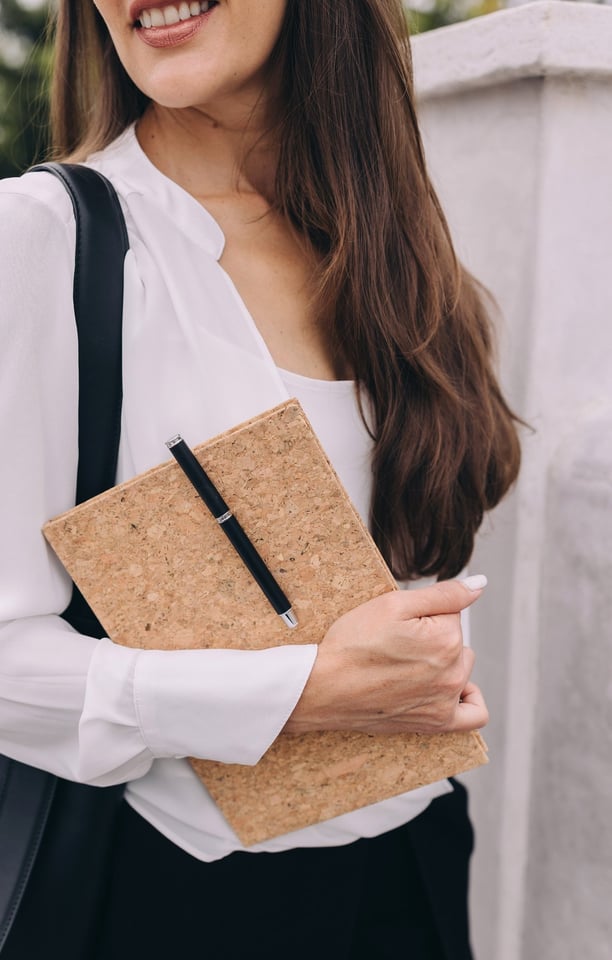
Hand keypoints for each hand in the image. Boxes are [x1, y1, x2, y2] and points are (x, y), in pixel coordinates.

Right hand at [284, 577, 488, 735]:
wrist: (322, 688)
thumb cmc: (352, 644)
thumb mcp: (393, 604)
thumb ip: (444, 594)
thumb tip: (479, 584)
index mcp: (447, 639)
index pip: (451, 613)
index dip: (423, 614)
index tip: (399, 624)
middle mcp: (453, 673)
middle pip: (457, 641)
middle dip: (435, 637)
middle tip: (398, 644)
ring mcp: (446, 701)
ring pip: (461, 669)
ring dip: (444, 662)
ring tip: (409, 664)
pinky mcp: (436, 723)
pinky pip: (473, 714)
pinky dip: (468, 698)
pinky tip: (452, 689)